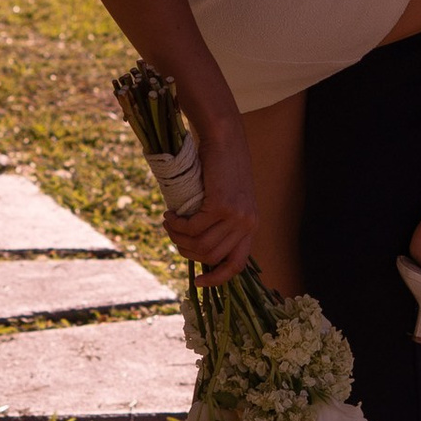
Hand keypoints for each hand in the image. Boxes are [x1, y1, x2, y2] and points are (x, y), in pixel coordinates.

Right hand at [164, 112, 256, 280]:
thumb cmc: (221, 166)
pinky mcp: (222, 206)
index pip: (237, 265)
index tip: (198, 282)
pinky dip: (177, 225)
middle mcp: (247, 224)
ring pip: (200, 245)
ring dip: (178, 238)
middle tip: (173, 234)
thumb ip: (219, 222)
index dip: (217, 278)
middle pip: (210, 256)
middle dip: (186, 250)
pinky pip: (193, 228)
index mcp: (251, 225)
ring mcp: (236, 216)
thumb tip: (197, 248)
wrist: (224, 138)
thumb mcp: (226, 198)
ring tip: (169, 224)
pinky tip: (170, 215)